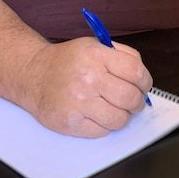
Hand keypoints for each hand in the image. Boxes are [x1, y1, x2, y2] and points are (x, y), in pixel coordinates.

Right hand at [20, 37, 152, 137]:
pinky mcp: (71, 122)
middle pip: (130, 98)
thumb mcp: (93, 46)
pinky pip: (102, 131)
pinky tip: (96, 114)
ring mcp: (79, 102)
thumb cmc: (67, 62)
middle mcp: (88, 78)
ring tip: (114, 109)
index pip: (136, 72)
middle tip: (132, 102)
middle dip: (136, 103)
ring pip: (119, 119)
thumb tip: (143, 78)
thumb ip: (121, 55)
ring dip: (122, 117)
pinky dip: (104, 126)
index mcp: (96, 55)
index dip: (145, 82)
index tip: (143, 86)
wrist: (33, 74)